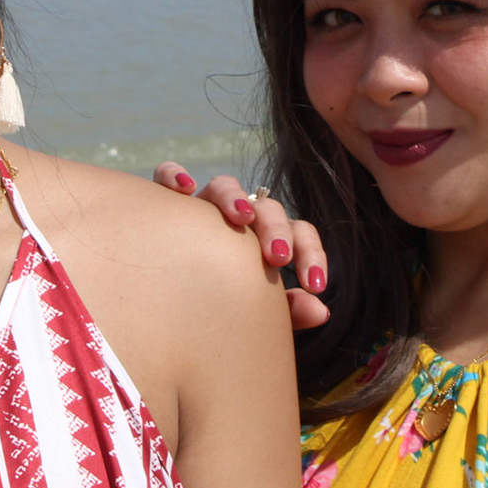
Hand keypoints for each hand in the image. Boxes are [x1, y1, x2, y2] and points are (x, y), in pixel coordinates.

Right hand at [153, 164, 328, 329]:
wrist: (169, 304)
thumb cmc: (218, 306)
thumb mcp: (255, 311)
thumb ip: (289, 311)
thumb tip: (321, 312)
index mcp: (266, 239)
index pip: (299, 233)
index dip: (312, 255)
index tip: (315, 287)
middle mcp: (238, 218)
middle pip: (266, 207)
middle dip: (276, 228)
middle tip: (279, 257)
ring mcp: (203, 206)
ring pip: (224, 185)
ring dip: (234, 198)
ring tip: (240, 218)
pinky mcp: (165, 201)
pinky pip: (167, 175)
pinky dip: (174, 176)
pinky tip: (184, 191)